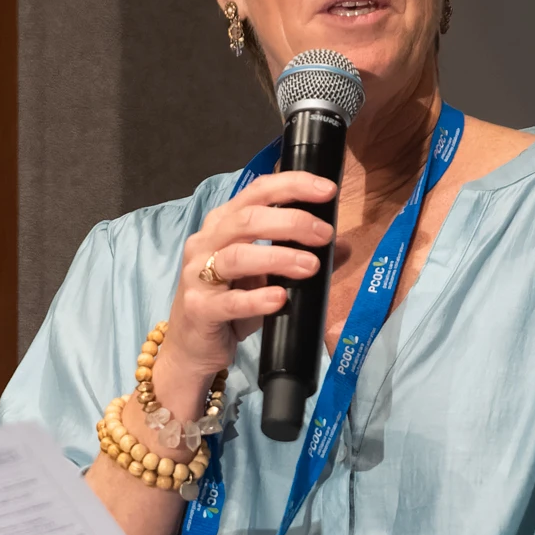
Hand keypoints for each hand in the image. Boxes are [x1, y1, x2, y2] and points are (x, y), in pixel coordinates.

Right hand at [154, 172, 336, 402]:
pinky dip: (257, 299)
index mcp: (223, 224)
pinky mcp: (198, 309)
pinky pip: (229, 302)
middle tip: (324, 234)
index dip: (292, 185)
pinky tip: (280, 299)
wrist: (192, 348)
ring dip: (278, 258)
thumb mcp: (267, 277)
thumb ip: (299, 258)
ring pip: (237, 256)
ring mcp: (197, 275)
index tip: (327, 191)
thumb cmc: (231, 305)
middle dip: (291, 221)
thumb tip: (343, 247)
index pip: (257, 192)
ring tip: (310, 266)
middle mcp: (206, 242)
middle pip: (248, 219)